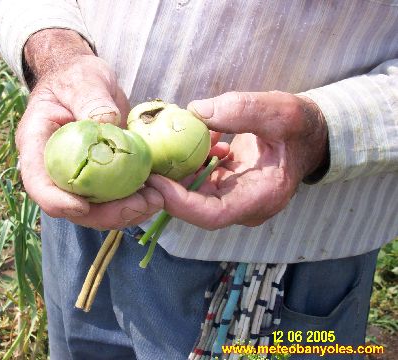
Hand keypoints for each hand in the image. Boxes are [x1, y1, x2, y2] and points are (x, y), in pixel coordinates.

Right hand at [16, 30, 162, 229]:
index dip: (57, 201)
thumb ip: (90, 99)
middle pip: (72, 206)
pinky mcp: (100, 177)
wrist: (86, 81)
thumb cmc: (77, 76)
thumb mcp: (83, 80)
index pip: (38, 184)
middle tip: (142, 205)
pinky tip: (157, 193)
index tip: (83, 206)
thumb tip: (106, 123)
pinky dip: (135, 200)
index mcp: (37, 146)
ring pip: (96, 209)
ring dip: (126, 212)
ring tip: (156, 200)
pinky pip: (113, 198)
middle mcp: (55, 169)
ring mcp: (78, 176)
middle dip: (105, 214)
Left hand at [147, 91, 327, 229]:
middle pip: (195, 205)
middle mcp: (244, 205)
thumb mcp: (281, 112)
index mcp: (262, 197)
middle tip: (145, 158)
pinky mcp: (226, 185)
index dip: (180, 202)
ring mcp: (234, 196)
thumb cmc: (300, 126)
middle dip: (168, 183)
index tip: (155, 180)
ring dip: (177, 167)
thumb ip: (242, 110)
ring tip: (164, 141)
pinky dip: (190, 158)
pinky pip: (199, 177)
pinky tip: (194, 136)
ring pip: (193, 190)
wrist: (308, 134)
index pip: (212, 214)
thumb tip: (195, 111)